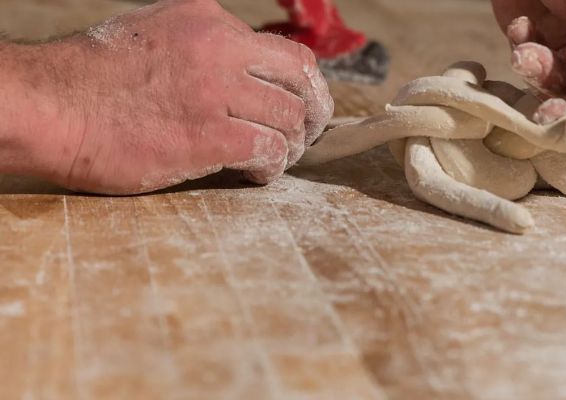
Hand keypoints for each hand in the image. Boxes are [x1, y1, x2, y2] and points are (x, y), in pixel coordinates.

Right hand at [10, 0, 332, 193]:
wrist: (48, 107)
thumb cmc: (91, 80)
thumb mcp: (152, 34)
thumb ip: (201, 46)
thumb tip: (239, 74)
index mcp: (208, 21)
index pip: (283, 50)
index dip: (300, 83)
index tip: (300, 105)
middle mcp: (220, 48)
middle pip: (301, 79)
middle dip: (314, 110)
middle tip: (307, 135)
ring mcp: (218, 91)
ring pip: (291, 118)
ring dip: (290, 145)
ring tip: (274, 159)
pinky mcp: (210, 135)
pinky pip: (270, 150)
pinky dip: (271, 166)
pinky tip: (256, 174)